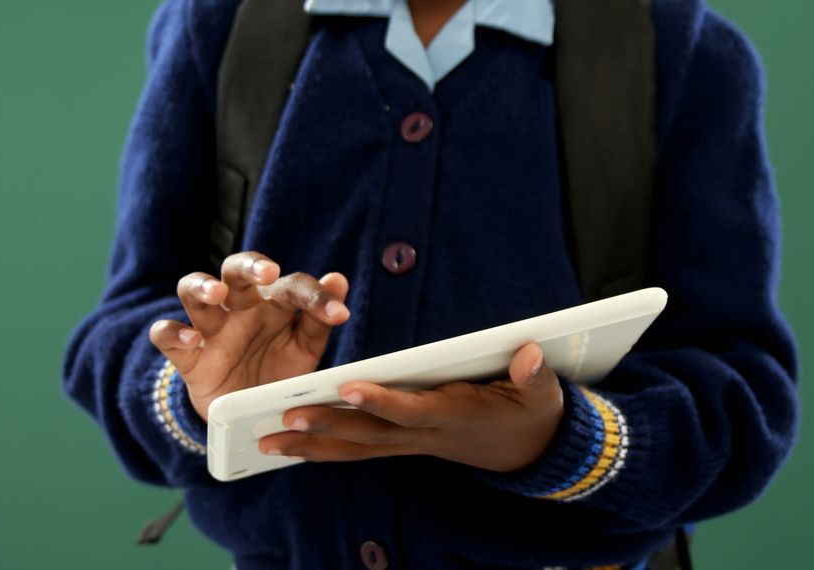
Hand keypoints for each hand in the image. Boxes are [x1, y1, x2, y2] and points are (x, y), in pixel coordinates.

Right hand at [148, 251, 350, 419]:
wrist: (249, 416)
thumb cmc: (280, 373)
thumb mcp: (304, 350)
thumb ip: (319, 319)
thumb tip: (339, 279)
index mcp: (273, 304)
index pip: (292, 286)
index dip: (316, 296)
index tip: (339, 315)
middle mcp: (239, 308)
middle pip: (235, 269)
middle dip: (250, 266)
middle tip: (269, 273)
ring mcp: (210, 328)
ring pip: (191, 289)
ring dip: (202, 286)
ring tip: (218, 293)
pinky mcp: (187, 356)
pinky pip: (165, 335)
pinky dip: (172, 332)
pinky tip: (192, 338)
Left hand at [259, 343, 564, 472]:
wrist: (532, 451)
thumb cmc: (532, 414)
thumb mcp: (543, 394)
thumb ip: (534, 376)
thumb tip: (530, 355)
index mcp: (454, 416)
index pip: (410, 410)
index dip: (379, 400)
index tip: (346, 387)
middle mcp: (426, 436)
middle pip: (369, 434)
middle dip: (325, 427)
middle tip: (282, 420)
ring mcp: (413, 444)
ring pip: (357, 448)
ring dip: (313, 446)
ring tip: (270, 442)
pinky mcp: (407, 444)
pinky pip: (361, 450)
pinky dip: (327, 449)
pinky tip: (295, 447)